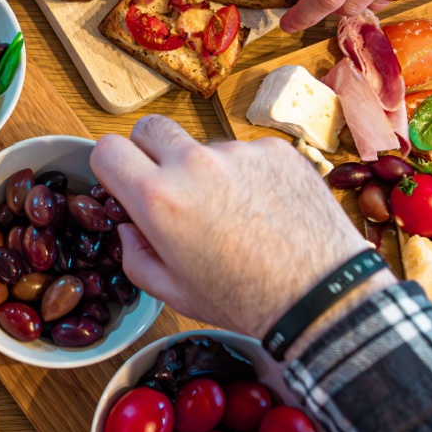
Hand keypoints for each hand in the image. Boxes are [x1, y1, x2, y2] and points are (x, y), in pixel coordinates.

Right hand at [91, 116, 367, 337]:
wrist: (323, 298)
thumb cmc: (246, 302)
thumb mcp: (173, 293)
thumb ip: (135, 256)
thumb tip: (129, 228)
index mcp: (158, 199)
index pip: (108, 149)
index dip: (111, 167)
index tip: (125, 184)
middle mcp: (193, 164)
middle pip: (149, 129)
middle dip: (150, 153)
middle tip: (170, 187)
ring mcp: (237, 152)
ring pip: (201, 145)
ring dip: (205, 169)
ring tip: (234, 212)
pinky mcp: (275, 150)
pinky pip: (245, 152)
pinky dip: (247, 173)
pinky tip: (265, 208)